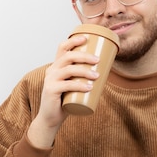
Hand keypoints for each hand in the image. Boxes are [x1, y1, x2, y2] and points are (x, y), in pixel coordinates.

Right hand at [28, 33, 99, 147]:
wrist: (51, 117)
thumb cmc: (65, 99)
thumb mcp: (73, 84)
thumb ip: (83, 77)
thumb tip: (105, 69)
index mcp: (56, 66)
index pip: (62, 48)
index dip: (73, 40)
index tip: (86, 38)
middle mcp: (52, 70)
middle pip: (68, 57)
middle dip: (84, 56)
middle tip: (98, 60)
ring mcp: (50, 80)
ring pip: (68, 70)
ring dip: (85, 71)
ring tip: (97, 75)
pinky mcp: (50, 91)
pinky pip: (66, 85)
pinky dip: (79, 85)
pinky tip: (89, 87)